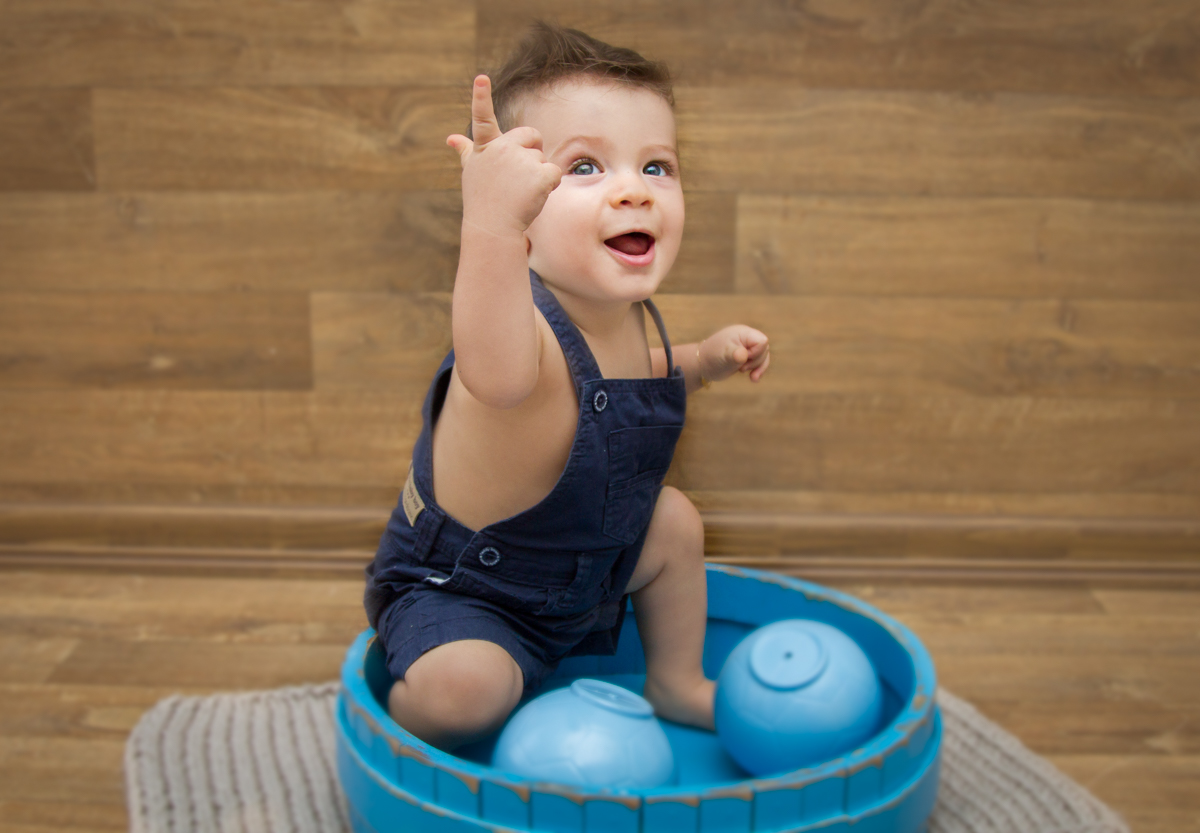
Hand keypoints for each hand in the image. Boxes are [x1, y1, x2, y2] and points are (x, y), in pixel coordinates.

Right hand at [446, 76, 562, 237]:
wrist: (493, 229)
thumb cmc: (483, 199)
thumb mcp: (473, 171)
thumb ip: (467, 150)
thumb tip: (451, 138)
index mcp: (485, 147)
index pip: (482, 118)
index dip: (480, 97)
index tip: (481, 78)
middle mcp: (502, 149)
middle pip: (531, 136)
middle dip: (532, 153)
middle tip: (517, 179)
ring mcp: (521, 161)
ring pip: (543, 159)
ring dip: (538, 176)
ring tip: (520, 193)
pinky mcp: (539, 174)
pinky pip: (555, 174)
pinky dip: (550, 186)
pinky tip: (533, 197)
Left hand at [698, 325, 770, 383]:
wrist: (702, 364)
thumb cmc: (712, 357)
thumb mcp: (723, 356)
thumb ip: (735, 354)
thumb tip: (743, 356)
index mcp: (743, 333)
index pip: (762, 341)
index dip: (756, 353)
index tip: (743, 358)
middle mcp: (747, 338)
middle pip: (765, 349)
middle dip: (756, 362)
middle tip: (741, 368)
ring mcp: (747, 346)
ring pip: (763, 356)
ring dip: (759, 368)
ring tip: (752, 378)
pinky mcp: (746, 356)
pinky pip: (759, 362)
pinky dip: (758, 370)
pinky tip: (753, 379)